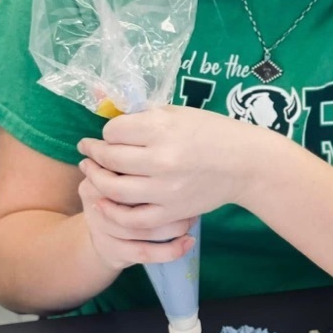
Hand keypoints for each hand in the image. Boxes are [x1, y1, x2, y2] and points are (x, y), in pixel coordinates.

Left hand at [77, 105, 261, 227]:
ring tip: (90, 171)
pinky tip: (103, 201)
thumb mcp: (178, 113)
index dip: (109, 131)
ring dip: (95, 178)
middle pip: (110, 157)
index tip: (112, 133)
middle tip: (87, 149)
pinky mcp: (171, 211)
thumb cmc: (213, 132)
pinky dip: (111, 211)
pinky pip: (132, 218)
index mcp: (163, 129)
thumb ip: (144, 115)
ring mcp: (166, 189)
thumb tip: (108, 114)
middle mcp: (162, 159)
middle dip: (93, 152)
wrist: (246, 163)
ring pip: (113, 188)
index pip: (114, 130)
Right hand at [78, 161, 196, 270]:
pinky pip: (144, 253)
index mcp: (96, 177)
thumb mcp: (120, 171)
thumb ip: (138, 159)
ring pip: (141, 228)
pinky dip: (170, 250)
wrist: (98, 231)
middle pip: (131, 198)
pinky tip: (189, 242)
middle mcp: (96, 202)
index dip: (154, 170)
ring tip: (194, 218)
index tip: (185, 169)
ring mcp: (102, 229)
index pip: (122, 169)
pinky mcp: (113, 251)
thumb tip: (180, 145)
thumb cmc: (121, 193)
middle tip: (192, 195)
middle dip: (167, 197)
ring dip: (174, 224)